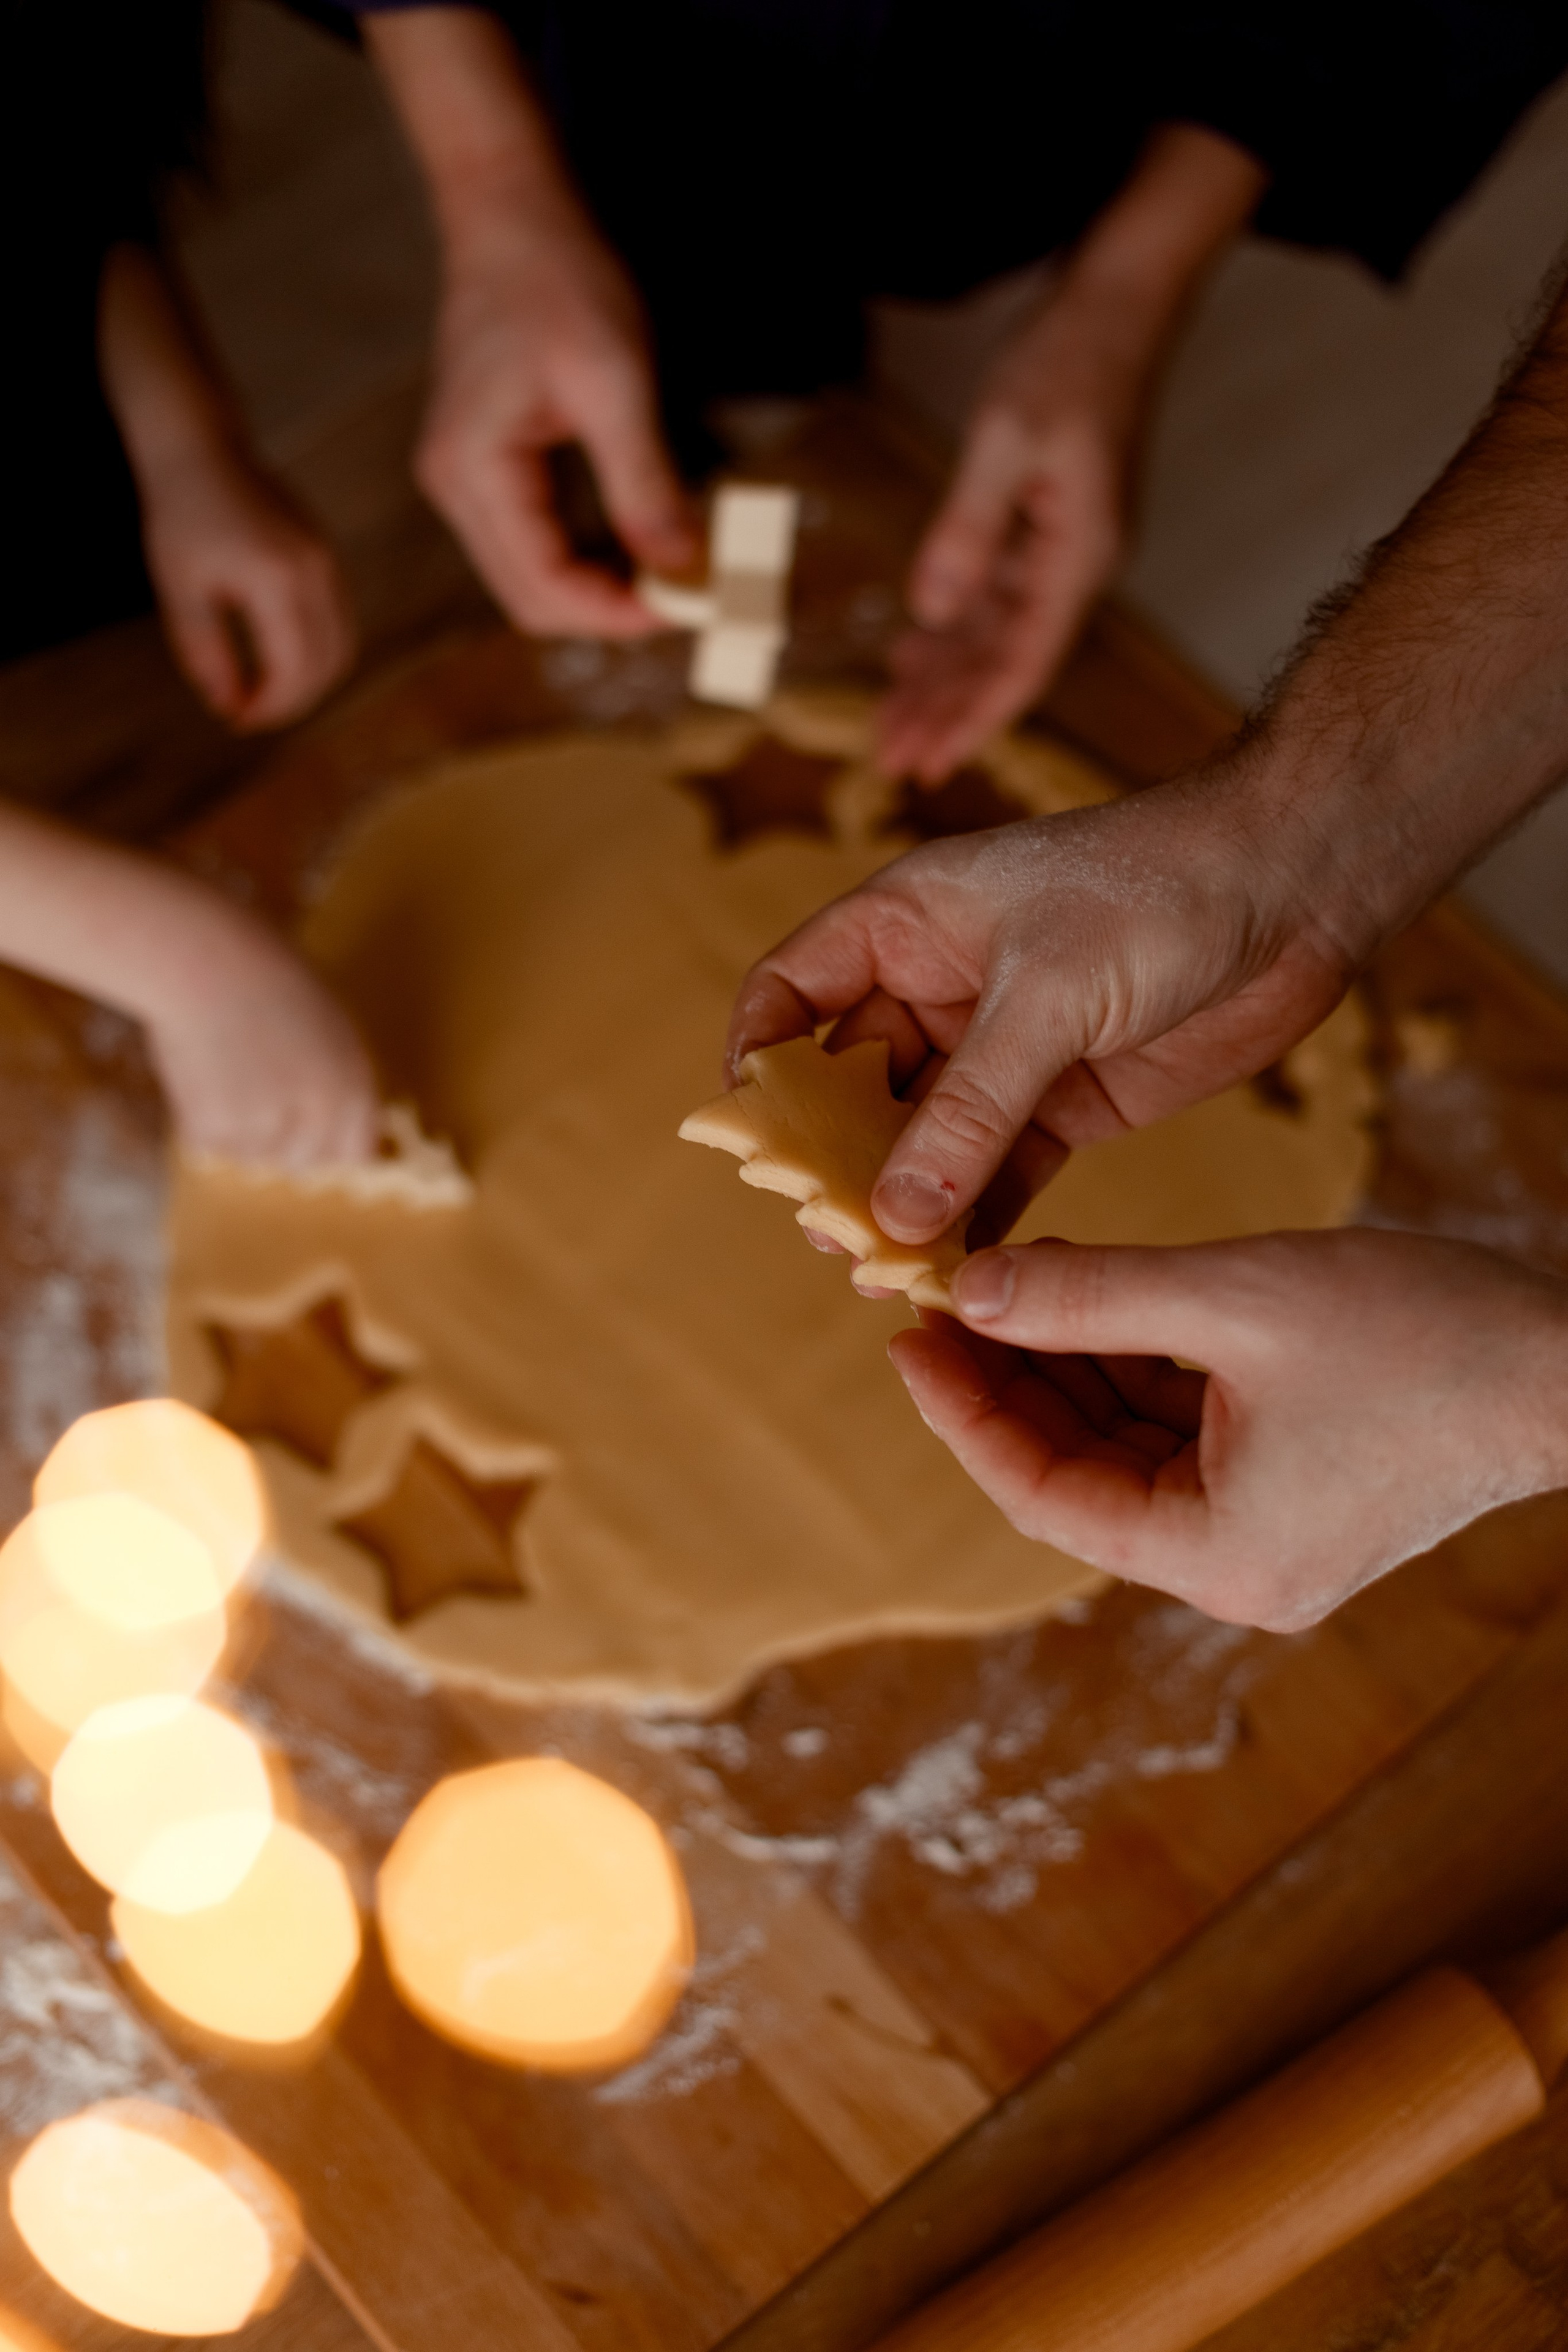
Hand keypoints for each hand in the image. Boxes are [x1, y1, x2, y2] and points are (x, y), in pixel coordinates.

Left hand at [142, 447, 355, 730]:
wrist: (201, 450)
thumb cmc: (181, 518)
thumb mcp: (179, 591)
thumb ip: (205, 653)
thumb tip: (227, 708)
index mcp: (276, 580)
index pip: (293, 670)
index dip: (269, 707)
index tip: (236, 720)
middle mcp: (315, 573)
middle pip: (327, 666)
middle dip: (291, 701)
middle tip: (249, 713)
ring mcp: (329, 563)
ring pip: (342, 647)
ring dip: (309, 681)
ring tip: (264, 692)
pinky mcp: (328, 557)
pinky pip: (340, 622)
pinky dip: (317, 652)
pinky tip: (277, 659)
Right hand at [143, 921, 379, 1169]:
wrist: (205, 959)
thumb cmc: (265, 976)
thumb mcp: (327, 1026)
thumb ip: (334, 1077)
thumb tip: (326, 1123)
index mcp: (354, 1088)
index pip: (353, 1152)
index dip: (326, 1144)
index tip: (304, 1133)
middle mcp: (319, 1115)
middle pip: (300, 1162)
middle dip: (277, 1140)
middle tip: (250, 1093)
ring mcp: (267, 1126)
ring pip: (252, 1157)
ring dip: (236, 1130)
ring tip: (224, 1071)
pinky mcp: (217, 1129)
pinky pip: (209, 1145)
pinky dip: (199, 1119)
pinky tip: (200, 1073)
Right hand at [416, 204, 697, 635]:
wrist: (512, 214)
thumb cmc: (558, 279)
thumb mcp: (616, 382)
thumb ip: (644, 483)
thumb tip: (679, 566)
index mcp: (475, 471)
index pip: (544, 589)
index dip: (617, 613)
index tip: (685, 605)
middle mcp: (453, 487)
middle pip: (531, 600)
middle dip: (608, 611)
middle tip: (683, 595)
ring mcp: (461, 480)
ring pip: (529, 580)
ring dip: (596, 590)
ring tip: (664, 572)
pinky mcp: (480, 469)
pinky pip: (529, 544)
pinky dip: (582, 559)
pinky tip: (630, 543)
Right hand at [726, 772, 1353, 1248]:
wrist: (1295, 887)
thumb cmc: (1157, 890)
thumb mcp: (1046, 995)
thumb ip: (968, 1109)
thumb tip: (892, 1211)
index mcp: (904, 923)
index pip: (791, 992)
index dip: (761, 1062)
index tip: (757, 1142)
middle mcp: (938, 987)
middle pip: (850, 1085)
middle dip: (835, 1160)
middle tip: (832, 1237)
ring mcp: (1001, 1050)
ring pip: (923, 1141)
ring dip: (904, 1204)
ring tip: (885, 1272)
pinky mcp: (1065, 1102)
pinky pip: (995, 1172)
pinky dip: (975, 1220)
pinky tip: (958, 1271)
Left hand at [877, 301, 1135, 782]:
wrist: (1117, 305)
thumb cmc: (1066, 360)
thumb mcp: (1005, 438)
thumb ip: (967, 529)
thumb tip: (931, 612)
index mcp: (1079, 559)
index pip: (1023, 666)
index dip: (974, 720)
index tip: (931, 764)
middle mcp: (1075, 568)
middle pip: (1005, 665)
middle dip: (949, 714)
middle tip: (891, 763)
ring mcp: (1060, 551)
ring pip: (995, 638)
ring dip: (944, 681)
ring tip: (889, 726)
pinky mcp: (1043, 529)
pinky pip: (994, 599)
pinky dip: (953, 631)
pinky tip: (912, 655)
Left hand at [892, 1230, 1567, 1628]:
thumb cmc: (1423, 1336)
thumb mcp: (1234, 1299)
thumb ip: (1092, 1296)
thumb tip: (972, 1289)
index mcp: (1214, 1556)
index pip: (1041, 1491)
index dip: (962, 1411)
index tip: (906, 1335)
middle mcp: (1233, 1564)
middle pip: (1076, 1472)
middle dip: (1008, 1380)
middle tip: (940, 1297)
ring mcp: (1265, 1530)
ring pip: (1124, 1445)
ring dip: (1065, 1366)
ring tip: (999, 1286)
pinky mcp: (1293, 1486)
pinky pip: (1180, 1430)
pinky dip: (1132, 1366)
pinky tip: (1085, 1299)